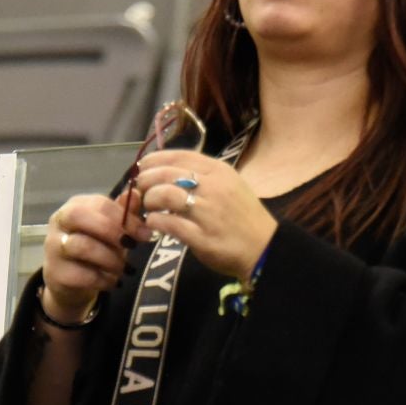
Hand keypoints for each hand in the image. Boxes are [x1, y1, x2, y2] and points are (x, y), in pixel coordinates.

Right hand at [41, 190, 151, 323]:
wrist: (68, 280)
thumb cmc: (93, 247)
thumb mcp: (109, 229)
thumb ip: (123, 213)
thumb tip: (137, 194)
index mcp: (75, 206)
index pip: (99, 203)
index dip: (124, 217)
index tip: (145, 234)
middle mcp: (59, 222)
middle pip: (79, 216)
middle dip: (111, 231)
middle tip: (132, 246)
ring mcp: (53, 247)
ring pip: (82, 246)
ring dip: (110, 259)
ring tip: (123, 268)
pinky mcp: (55, 273)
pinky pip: (81, 274)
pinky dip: (102, 279)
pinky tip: (112, 282)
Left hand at [133, 149, 277, 280]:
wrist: (264, 248)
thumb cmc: (243, 215)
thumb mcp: (229, 184)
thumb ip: (202, 176)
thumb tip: (168, 170)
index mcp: (219, 171)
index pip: (178, 156)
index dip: (154, 160)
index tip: (143, 168)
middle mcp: (213, 187)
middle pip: (166, 174)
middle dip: (146, 181)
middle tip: (141, 190)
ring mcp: (208, 212)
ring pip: (164, 195)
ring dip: (149, 200)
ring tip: (149, 208)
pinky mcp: (201, 237)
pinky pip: (168, 223)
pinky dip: (155, 222)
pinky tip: (154, 224)